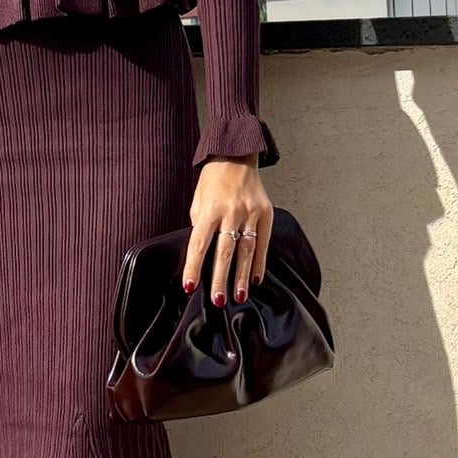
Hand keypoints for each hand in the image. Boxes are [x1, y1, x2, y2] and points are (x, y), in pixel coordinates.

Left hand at [183, 155, 271, 306]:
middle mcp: (231, 213)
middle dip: (221, 278)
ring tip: (240, 296)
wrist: (236, 156)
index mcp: (209, 210)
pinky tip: (256, 279)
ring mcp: (251, 213)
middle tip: (219, 300)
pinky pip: (263, 243)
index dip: (193, 267)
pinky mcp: (266, 213)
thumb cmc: (212, 182)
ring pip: (246, 250)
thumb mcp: (197, 202)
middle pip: (225, 251)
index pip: (199, 244)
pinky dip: (260, 263)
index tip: (190, 286)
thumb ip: (199, 227)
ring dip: (242, 276)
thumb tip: (201, 254)